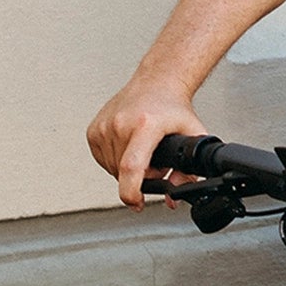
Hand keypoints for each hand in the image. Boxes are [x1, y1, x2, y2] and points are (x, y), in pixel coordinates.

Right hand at [88, 77, 208, 208]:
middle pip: (123, 173)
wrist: (156, 83)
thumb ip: (189, 171)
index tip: (137, 203)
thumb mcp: (192, 137)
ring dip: (127, 170)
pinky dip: (115, 161)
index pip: (131, 167)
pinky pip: (102, 160)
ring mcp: (104, 126)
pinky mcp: (93, 130)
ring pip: (112, 169)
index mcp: (145, 125)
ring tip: (143, 151)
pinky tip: (128, 147)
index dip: (132, 192)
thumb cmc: (172, 108)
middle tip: (155, 163)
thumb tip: (174, 198)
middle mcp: (120, 124)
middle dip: (139, 178)